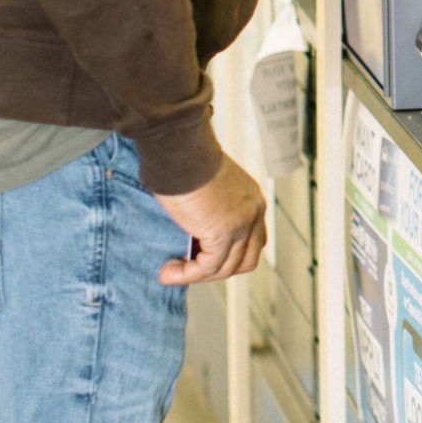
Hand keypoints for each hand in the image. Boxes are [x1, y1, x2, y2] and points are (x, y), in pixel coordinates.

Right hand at [154, 155, 268, 285]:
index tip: (198, 255)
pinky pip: (208, 266)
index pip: (252, 239)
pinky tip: (168, 272)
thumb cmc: (182, 157)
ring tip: (170, 272)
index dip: (227, 255)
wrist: (180, 147)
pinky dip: (188, 275)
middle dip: (216, 270)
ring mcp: (242, 222)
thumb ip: (207, 208)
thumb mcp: (203, 186)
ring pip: (225, 267)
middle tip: (187, 269)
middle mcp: (253, 211)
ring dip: (196, 275)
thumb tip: (190, 228)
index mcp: (250, 198)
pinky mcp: (224, 232)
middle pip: (246, 258)